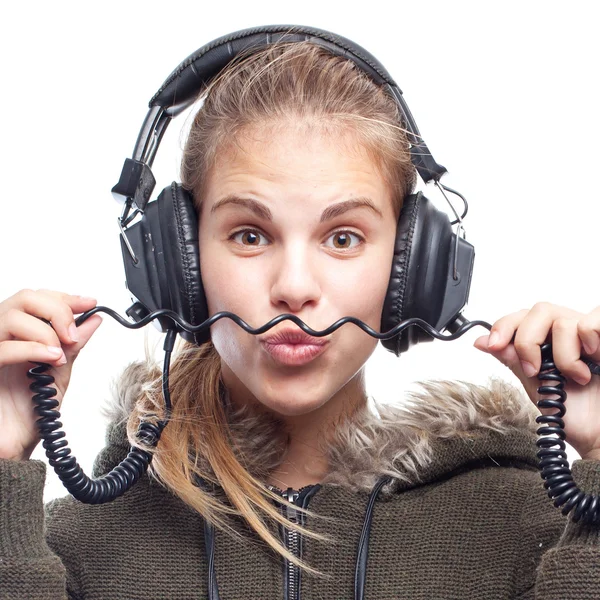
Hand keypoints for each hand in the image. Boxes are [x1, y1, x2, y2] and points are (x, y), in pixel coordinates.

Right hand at [0, 289, 101, 460]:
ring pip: (10, 316)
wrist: (13, 447)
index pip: (36, 298)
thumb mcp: (58, 373)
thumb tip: (93, 319)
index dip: (64, 298)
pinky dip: (32, 349)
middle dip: (57, 310)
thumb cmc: (29, 413)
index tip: (89, 303)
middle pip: (24, 298)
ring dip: (45, 332)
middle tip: (72, 334)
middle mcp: (1, 338)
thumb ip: (72, 345)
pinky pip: (2, 349)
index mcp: (18, 335)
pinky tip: (51, 359)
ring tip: (60, 355)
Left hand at [473, 302, 599, 459]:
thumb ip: (513, 360)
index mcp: (549, 341)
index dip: (503, 326)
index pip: (522, 317)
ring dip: (562, 355)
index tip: (492, 345)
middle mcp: (570, 333)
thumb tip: (482, 341)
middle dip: (527, 341)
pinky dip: (589, 336)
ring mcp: (591, 336)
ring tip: (575, 376)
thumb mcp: (535, 386)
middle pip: (539, 310)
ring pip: (563, 320)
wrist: (599, 433)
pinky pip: (593, 319)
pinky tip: (593, 359)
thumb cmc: (575, 413)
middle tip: (533, 370)